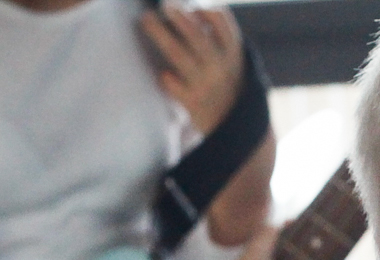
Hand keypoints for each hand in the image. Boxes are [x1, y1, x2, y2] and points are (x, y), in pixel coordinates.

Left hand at [141, 4, 245, 135]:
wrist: (232, 127)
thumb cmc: (224, 84)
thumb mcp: (231, 60)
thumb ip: (217, 37)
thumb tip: (187, 11)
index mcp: (232, 52)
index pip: (220, 20)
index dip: (203, 10)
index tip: (190, 8)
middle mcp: (220, 66)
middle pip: (195, 34)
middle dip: (177, 16)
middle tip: (163, 5)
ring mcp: (205, 84)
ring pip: (178, 53)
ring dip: (159, 33)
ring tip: (146, 20)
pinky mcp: (191, 101)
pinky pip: (172, 83)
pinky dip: (166, 78)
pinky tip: (163, 75)